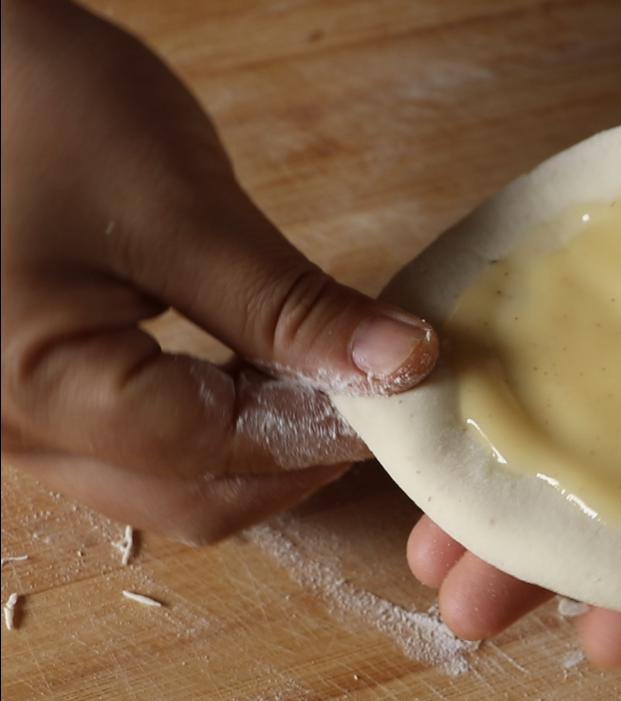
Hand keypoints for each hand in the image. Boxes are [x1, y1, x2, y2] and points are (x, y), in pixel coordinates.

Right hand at [1, 1, 438, 542]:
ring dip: (258, 445)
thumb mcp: (180, 209)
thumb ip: (291, 304)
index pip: (221, 452)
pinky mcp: (32, 390)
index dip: (327, 431)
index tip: (404, 393)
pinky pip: (138, 444)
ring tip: (327, 380)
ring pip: (166, 480)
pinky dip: (213, 422)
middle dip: (297, 457)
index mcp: (41, 394)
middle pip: (193, 495)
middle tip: (374, 396)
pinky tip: (260, 370)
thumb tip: (404, 363)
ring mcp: (17, 420)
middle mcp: (16, 433)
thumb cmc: (38, 108)